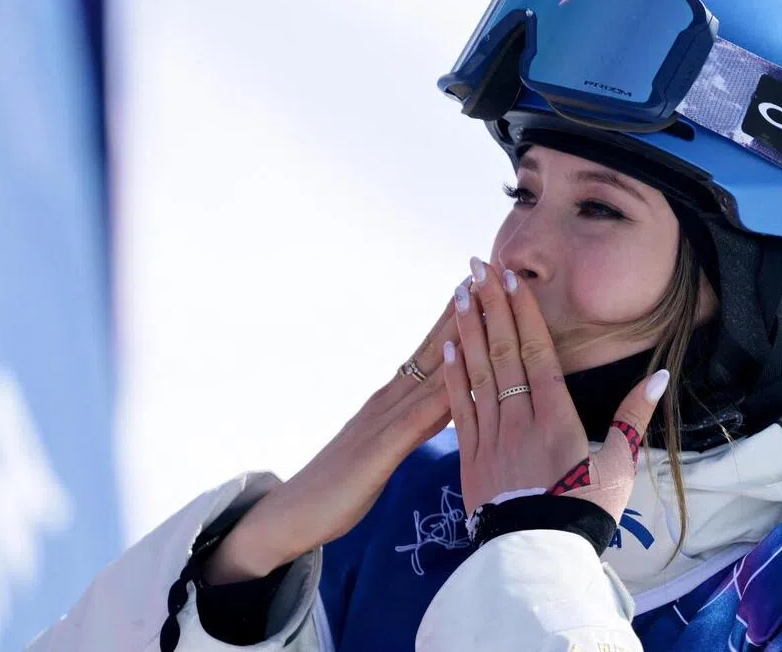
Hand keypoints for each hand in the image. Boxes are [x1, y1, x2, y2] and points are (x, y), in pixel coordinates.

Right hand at [204, 281, 466, 583]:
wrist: (293, 513)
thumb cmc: (341, 485)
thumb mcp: (386, 447)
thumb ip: (412, 423)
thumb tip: (445, 403)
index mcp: (393, 399)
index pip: (434, 349)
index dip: (460, 315)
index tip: (485, 283)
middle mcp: (389, 398)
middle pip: (435, 345)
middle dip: (463, 308)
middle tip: (487, 268)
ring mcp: (382, 418)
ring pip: (430, 370)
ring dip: (456, 334)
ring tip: (480, 298)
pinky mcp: (379, 448)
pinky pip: (417, 417)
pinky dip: (440, 393)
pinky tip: (460, 376)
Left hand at [443, 257, 668, 524]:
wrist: (540, 558)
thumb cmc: (586, 512)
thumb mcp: (620, 465)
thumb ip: (634, 416)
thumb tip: (660, 374)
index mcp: (557, 418)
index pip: (537, 352)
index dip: (524, 312)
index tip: (512, 279)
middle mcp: (520, 420)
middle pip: (503, 352)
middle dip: (491, 306)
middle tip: (477, 267)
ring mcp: (490, 437)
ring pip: (476, 373)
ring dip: (467, 330)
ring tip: (458, 293)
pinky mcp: (470, 458)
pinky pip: (458, 408)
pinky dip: (452, 375)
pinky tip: (446, 347)